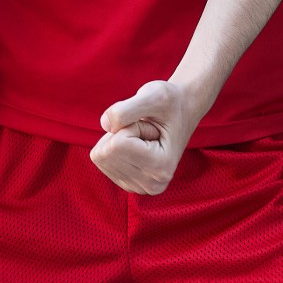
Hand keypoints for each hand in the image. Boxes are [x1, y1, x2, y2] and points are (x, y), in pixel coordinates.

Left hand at [90, 76, 207, 195]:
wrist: (182, 112)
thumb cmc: (171, 102)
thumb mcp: (154, 95)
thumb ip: (124, 109)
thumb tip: (103, 124)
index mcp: (162, 166)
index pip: (118, 143)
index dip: (130, 124)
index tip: (151, 125)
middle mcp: (151, 184)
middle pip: (106, 153)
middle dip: (122, 132)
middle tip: (145, 129)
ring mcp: (138, 187)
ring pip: (101, 156)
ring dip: (118, 138)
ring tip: (143, 136)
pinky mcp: (127, 184)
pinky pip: (100, 160)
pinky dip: (114, 146)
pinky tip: (136, 144)